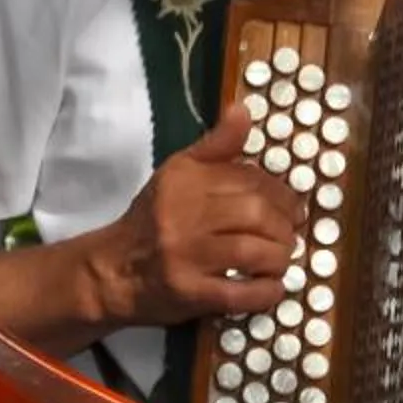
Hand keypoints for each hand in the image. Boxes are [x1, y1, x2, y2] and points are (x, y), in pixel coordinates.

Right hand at [88, 97, 306, 327]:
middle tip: (289, 236)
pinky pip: (242, 293)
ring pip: (254, 252)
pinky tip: (270, 287)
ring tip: (279, 260)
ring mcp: (185, 256)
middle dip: (285, 228)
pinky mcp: (189, 293)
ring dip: (280, 259)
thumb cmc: (153, 219)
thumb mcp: (178, 173)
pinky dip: (267, 292)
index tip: (290, 208)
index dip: (281, 195)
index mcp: (183, 179)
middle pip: (255, 215)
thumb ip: (215, 145)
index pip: (248, 179)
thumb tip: (243, 109)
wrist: (112, 270)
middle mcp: (181, 214)